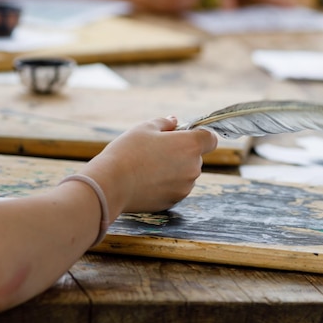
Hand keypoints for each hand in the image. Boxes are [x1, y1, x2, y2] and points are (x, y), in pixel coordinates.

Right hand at [81, 117, 217, 217]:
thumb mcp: (145, 128)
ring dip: (174, 169)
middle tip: (157, 150)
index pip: (210, 138)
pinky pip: (175, 188)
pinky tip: (146, 181)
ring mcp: (185, 187)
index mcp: (190, 146)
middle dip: (182, 152)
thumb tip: (174, 121)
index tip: (185, 135)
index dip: (200, 135)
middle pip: (196, 157)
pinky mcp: (174, 201)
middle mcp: (193, 168)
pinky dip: (166, 184)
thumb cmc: (128, 152)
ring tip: (148, 166)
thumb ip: (165, 123)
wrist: (111, 184)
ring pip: (185, 174)